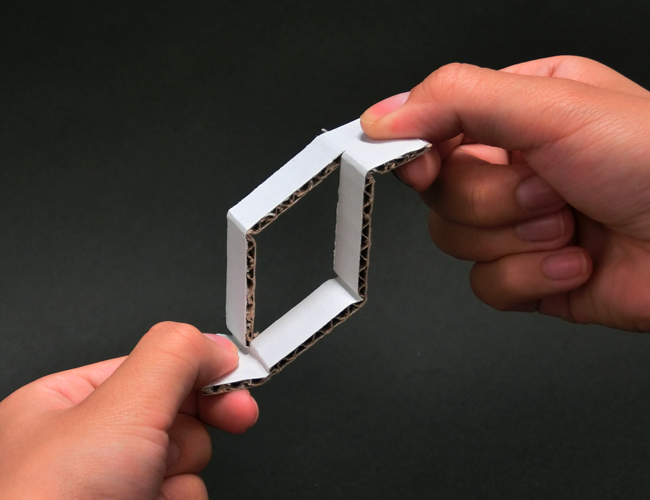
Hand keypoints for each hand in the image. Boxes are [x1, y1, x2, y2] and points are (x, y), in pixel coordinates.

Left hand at [0, 322, 257, 499]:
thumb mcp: (118, 409)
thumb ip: (173, 358)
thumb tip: (215, 346)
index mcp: (65, 404)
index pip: (153, 368)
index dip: (201, 372)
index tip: (239, 380)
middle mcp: (85, 448)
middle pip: (175, 418)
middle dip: (187, 436)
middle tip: (220, 426)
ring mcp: (108, 490)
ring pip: (183, 468)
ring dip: (178, 483)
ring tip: (142, 496)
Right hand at [361, 56, 649, 330]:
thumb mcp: (553, 106)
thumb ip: (457, 99)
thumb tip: (381, 116)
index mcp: (516, 113)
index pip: (431, 130)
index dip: (416, 150)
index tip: (420, 163)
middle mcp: (514, 167)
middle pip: (440, 193)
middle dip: (494, 199)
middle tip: (547, 189)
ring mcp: (520, 224)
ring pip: (456, 242)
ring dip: (516, 239)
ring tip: (571, 224)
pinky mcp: (530, 274)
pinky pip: (486, 286)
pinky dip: (530, 278)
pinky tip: (577, 261)